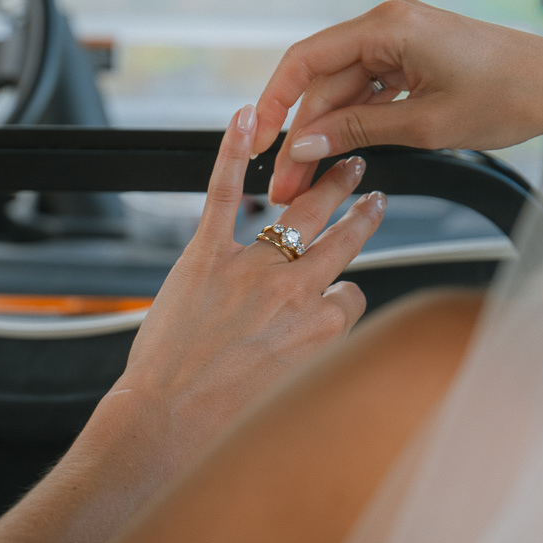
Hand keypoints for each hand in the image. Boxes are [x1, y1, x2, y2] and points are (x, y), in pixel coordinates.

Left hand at [109, 106, 384, 459]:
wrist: (170, 421)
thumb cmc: (223, 422)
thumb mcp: (294, 395)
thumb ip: (315, 359)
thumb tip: (320, 346)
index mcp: (323, 330)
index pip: (352, 294)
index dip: (342, 294)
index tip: (335, 295)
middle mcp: (295, 293)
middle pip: (342, 240)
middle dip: (361, 212)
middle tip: (372, 192)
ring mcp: (253, 268)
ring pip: (302, 213)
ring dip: (327, 184)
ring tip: (343, 166)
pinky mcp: (206, 255)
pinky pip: (225, 194)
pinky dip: (232, 152)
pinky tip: (244, 120)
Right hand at [255, 0, 542, 205]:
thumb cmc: (510, 96)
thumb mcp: (425, 123)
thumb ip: (358, 131)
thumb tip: (303, 145)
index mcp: (388, 26)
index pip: (307, 59)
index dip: (275, 101)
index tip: (259, 139)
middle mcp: (388, 24)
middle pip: (324, 81)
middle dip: (302, 133)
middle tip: (286, 182)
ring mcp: (401, 39)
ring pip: (344, 90)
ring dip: (326, 133)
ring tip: (307, 179)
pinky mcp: (414, 56)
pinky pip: (369, 88)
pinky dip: (355, 121)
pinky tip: (340, 154)